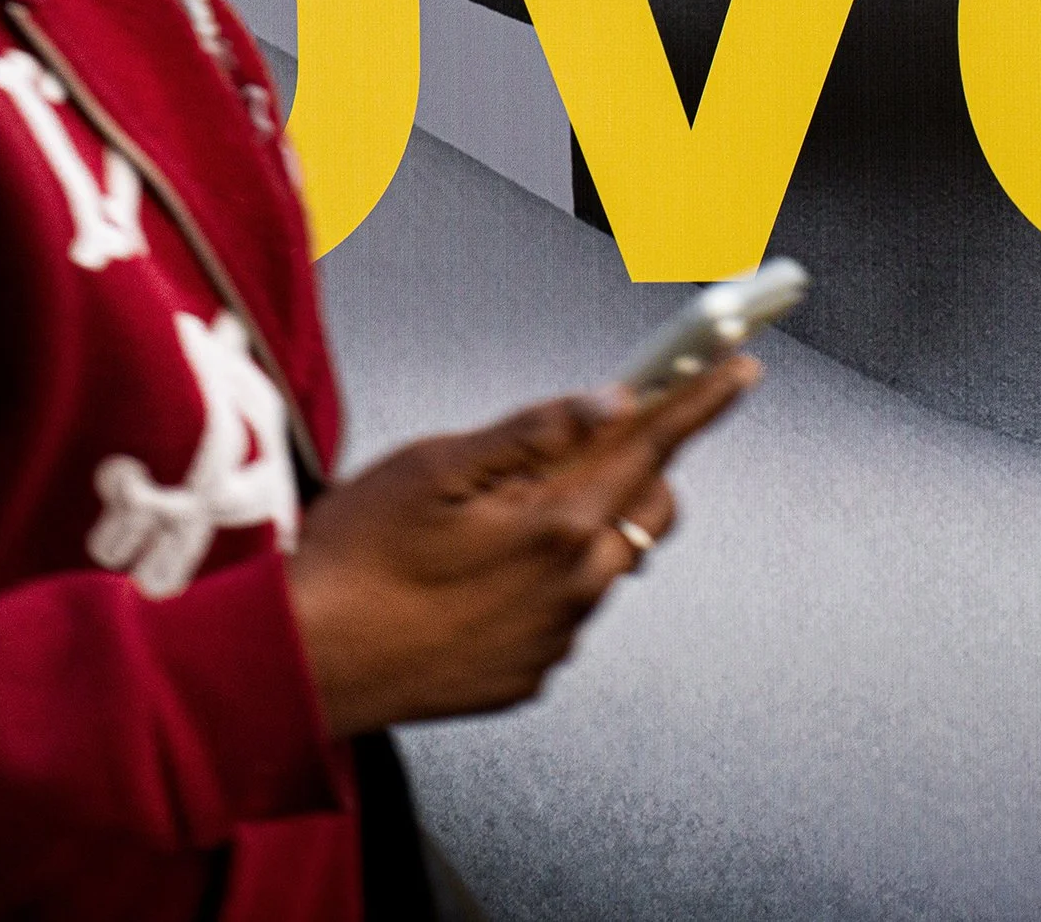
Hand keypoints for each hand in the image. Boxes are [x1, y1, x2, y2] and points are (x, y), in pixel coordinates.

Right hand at [285, 353, 757, 736]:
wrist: (302, 665)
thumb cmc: (355, 560)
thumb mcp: (435, 465)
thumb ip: (532, 432)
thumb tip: (607, 402)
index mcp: (556, 526)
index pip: (654, 445)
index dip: (700, 397)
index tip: (737, 367)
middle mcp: (572, 589)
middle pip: (648, 503)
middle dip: (640, 456)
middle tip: (593, 426)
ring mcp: (553, 638)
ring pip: (606, 556)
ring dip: (583, 517)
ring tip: (497, 505)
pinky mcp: (526, 673)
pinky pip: (565, 606)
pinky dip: (546, 572)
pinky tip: (477, 566)